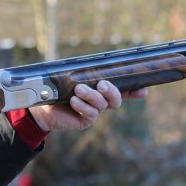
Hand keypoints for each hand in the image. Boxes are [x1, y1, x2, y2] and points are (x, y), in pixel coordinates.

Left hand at [28, 80, 147, 131]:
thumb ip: (83, 72)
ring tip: (78, 89)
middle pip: (116, 99)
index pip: (122, 89)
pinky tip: (73, 100)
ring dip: (91, 95)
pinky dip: (82, 105)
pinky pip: (90, 113)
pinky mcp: (85, 120)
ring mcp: (94, 111)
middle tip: (102, 84)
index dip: (134, 91)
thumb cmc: (57, 88)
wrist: (41, 106)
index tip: (144, 90)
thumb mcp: (70, 77)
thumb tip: (93, 64)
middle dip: (112, 91)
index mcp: (100, 89)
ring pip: (102, 104)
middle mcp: (100, 101)